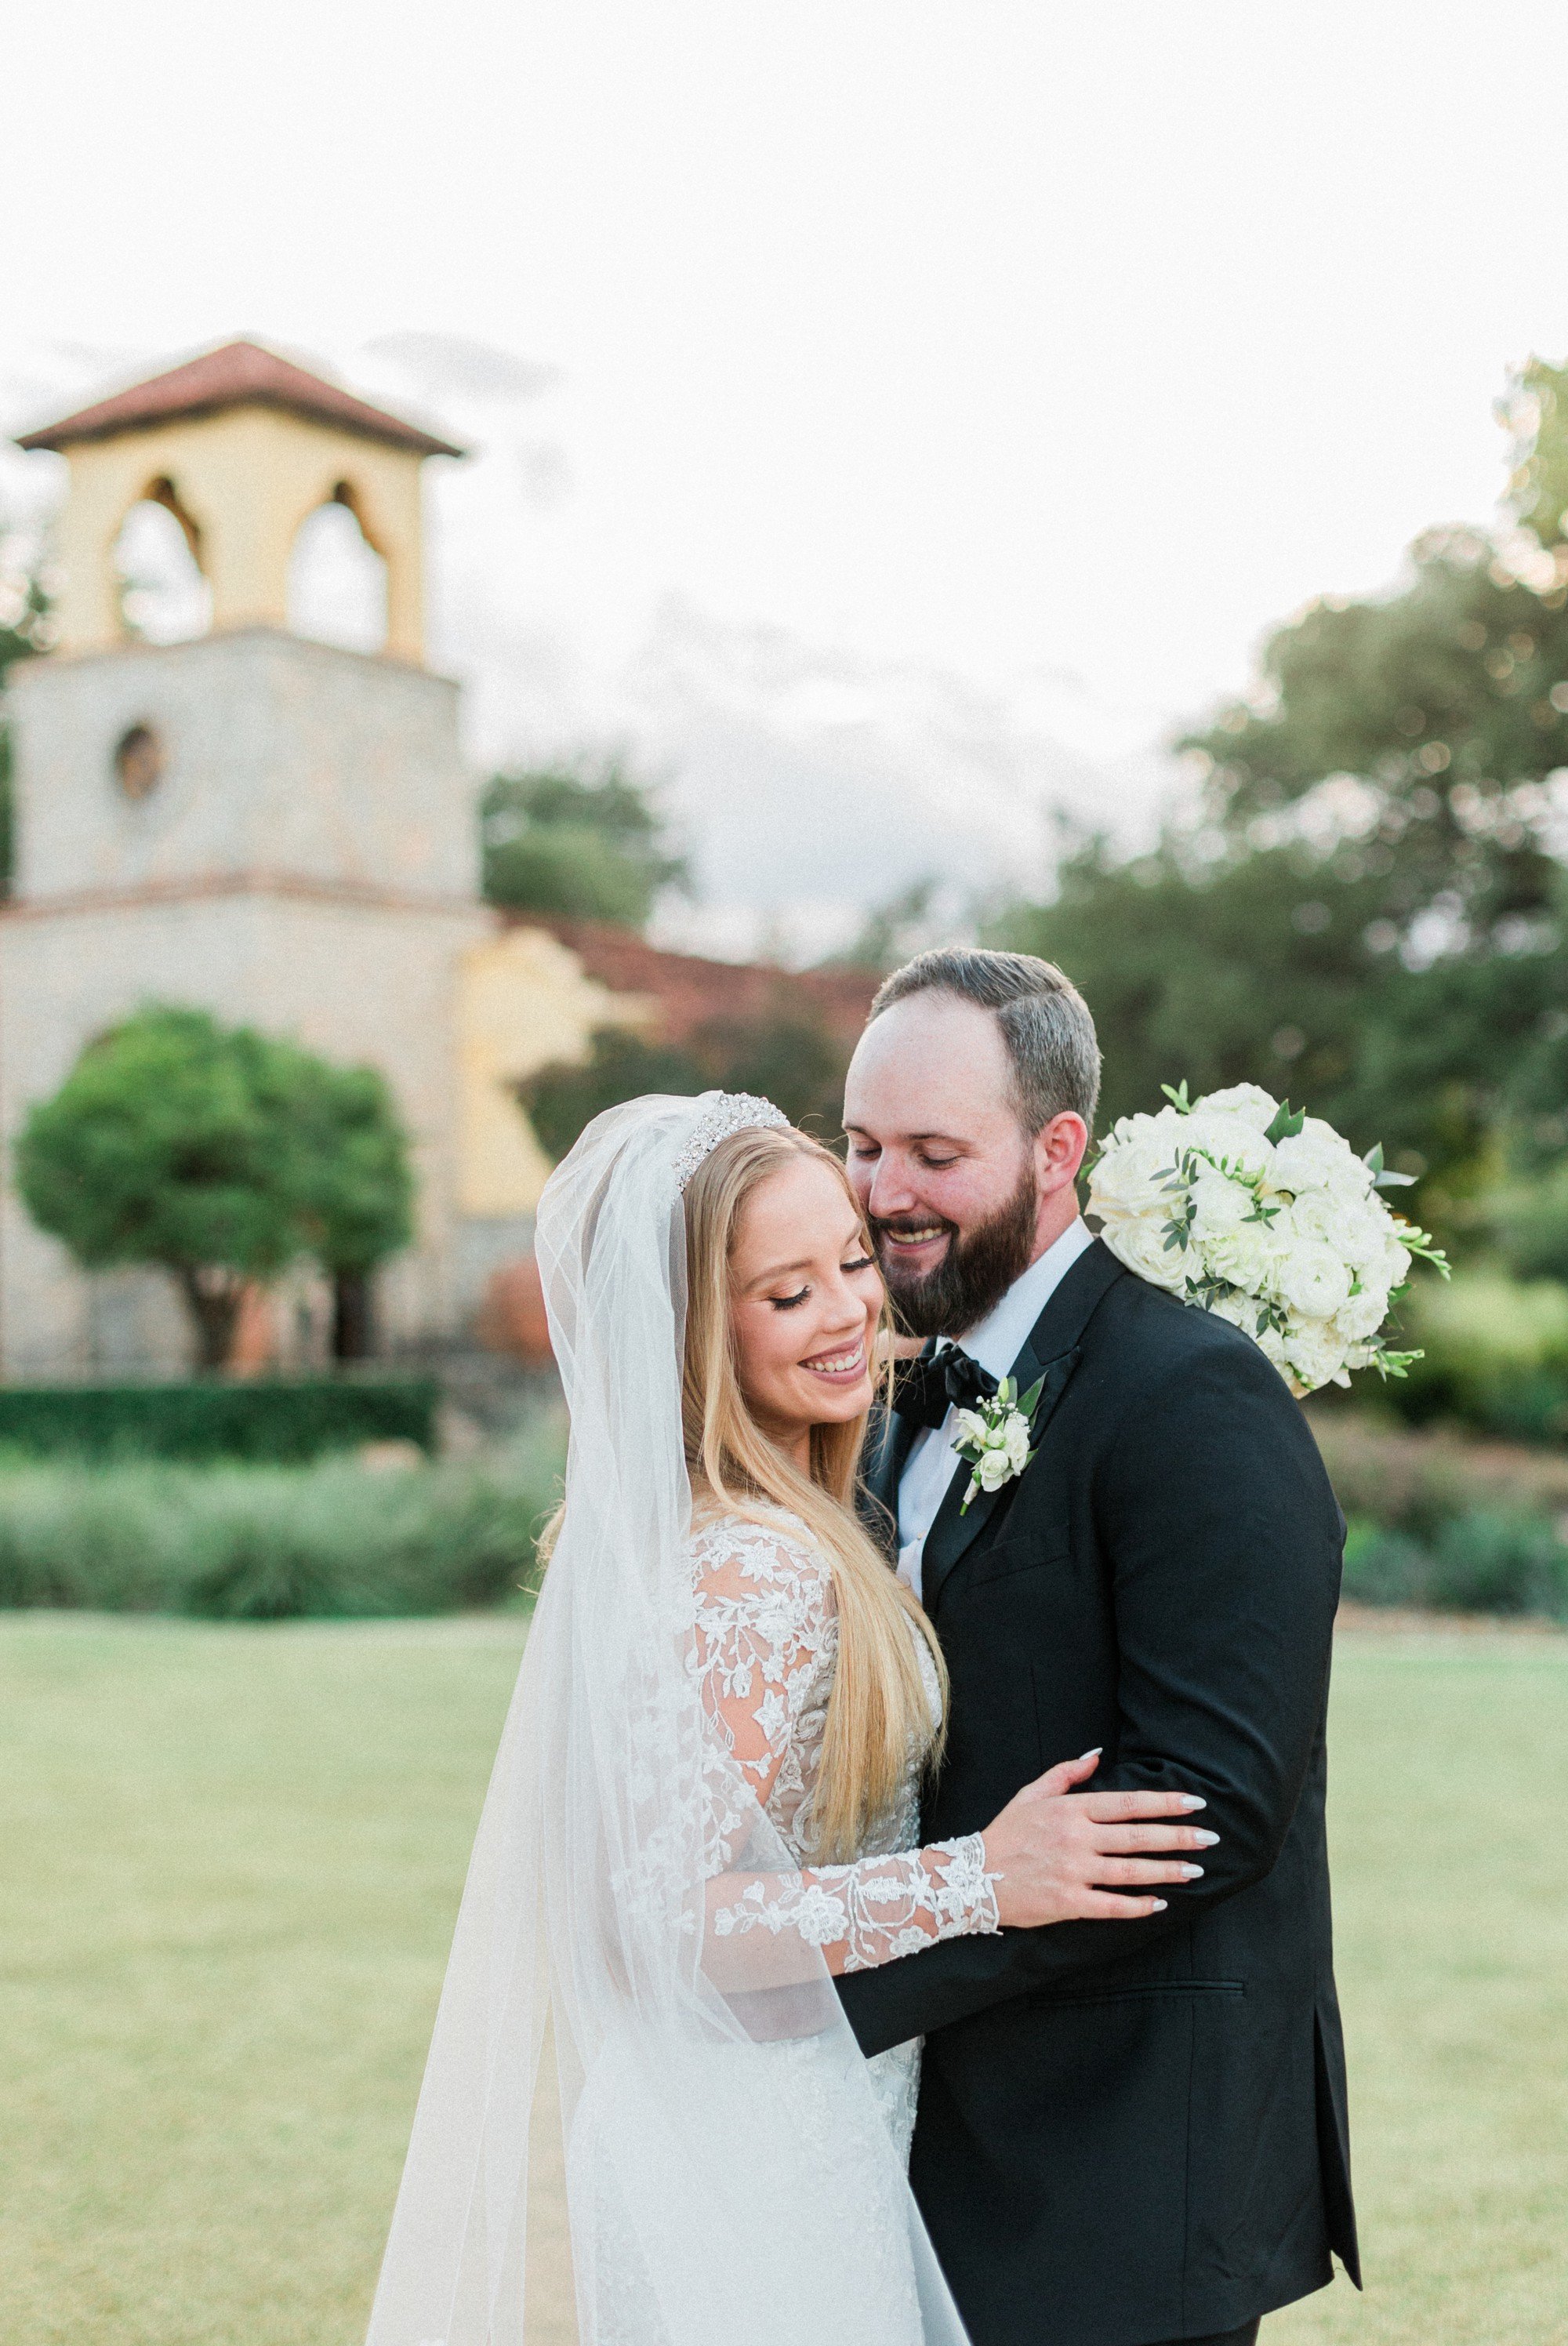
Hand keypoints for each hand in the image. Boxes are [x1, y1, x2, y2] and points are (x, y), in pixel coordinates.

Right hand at [980, 1750, 1216, 1927]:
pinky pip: (1111, 1906)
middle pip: (1137, 1837)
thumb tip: (1096, 1755)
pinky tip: (1159, 1903)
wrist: (971, 1877)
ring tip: (1196, 1870)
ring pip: (1130, 1871)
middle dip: (1178, 1837)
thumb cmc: (1006, 1834)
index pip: (1128, 1804)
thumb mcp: (1031, 1794)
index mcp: (1070, 1810)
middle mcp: (1076, 1839)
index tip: (1195, 1804)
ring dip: (1167, 1871)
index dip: (1165, 1803)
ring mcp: (1073, 1872)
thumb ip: (1066, 1774)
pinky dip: (1137, 1906)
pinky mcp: (1067, 1903)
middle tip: (1210, 1839)